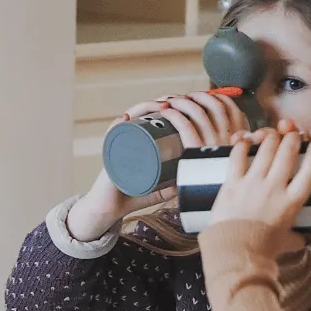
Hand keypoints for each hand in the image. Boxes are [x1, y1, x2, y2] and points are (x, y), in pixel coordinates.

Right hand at [65, 91, 250, 240]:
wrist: (111, 209)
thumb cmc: (135, 195)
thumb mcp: (163, 188)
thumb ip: (181, 181)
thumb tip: (201, 175)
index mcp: (143, 142)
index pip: (158, 118)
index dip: (175, 108)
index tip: (192, 106)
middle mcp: (131, 138)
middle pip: (148, 113)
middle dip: (166, 103)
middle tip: (180, 102)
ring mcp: (119, 143)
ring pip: (134, 118)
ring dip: (148, 107)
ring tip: (164, 107)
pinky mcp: (109, 152)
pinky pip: (112, 133)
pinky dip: (118, 124)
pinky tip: (128, 117)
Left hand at [206, 128, 310, 255]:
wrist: (234, 253)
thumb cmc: (265, 249)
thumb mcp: (294, 240)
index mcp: (292, 202)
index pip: (310, 169)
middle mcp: (274, 188)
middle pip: (288, 151)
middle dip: (293, 137)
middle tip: (293, 134)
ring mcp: (252, 183)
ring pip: (266, 148)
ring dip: (271, 136)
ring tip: (273, 135)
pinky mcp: (232, 183)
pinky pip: (238, 155)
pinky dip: (243, 144)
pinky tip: (246, 141)